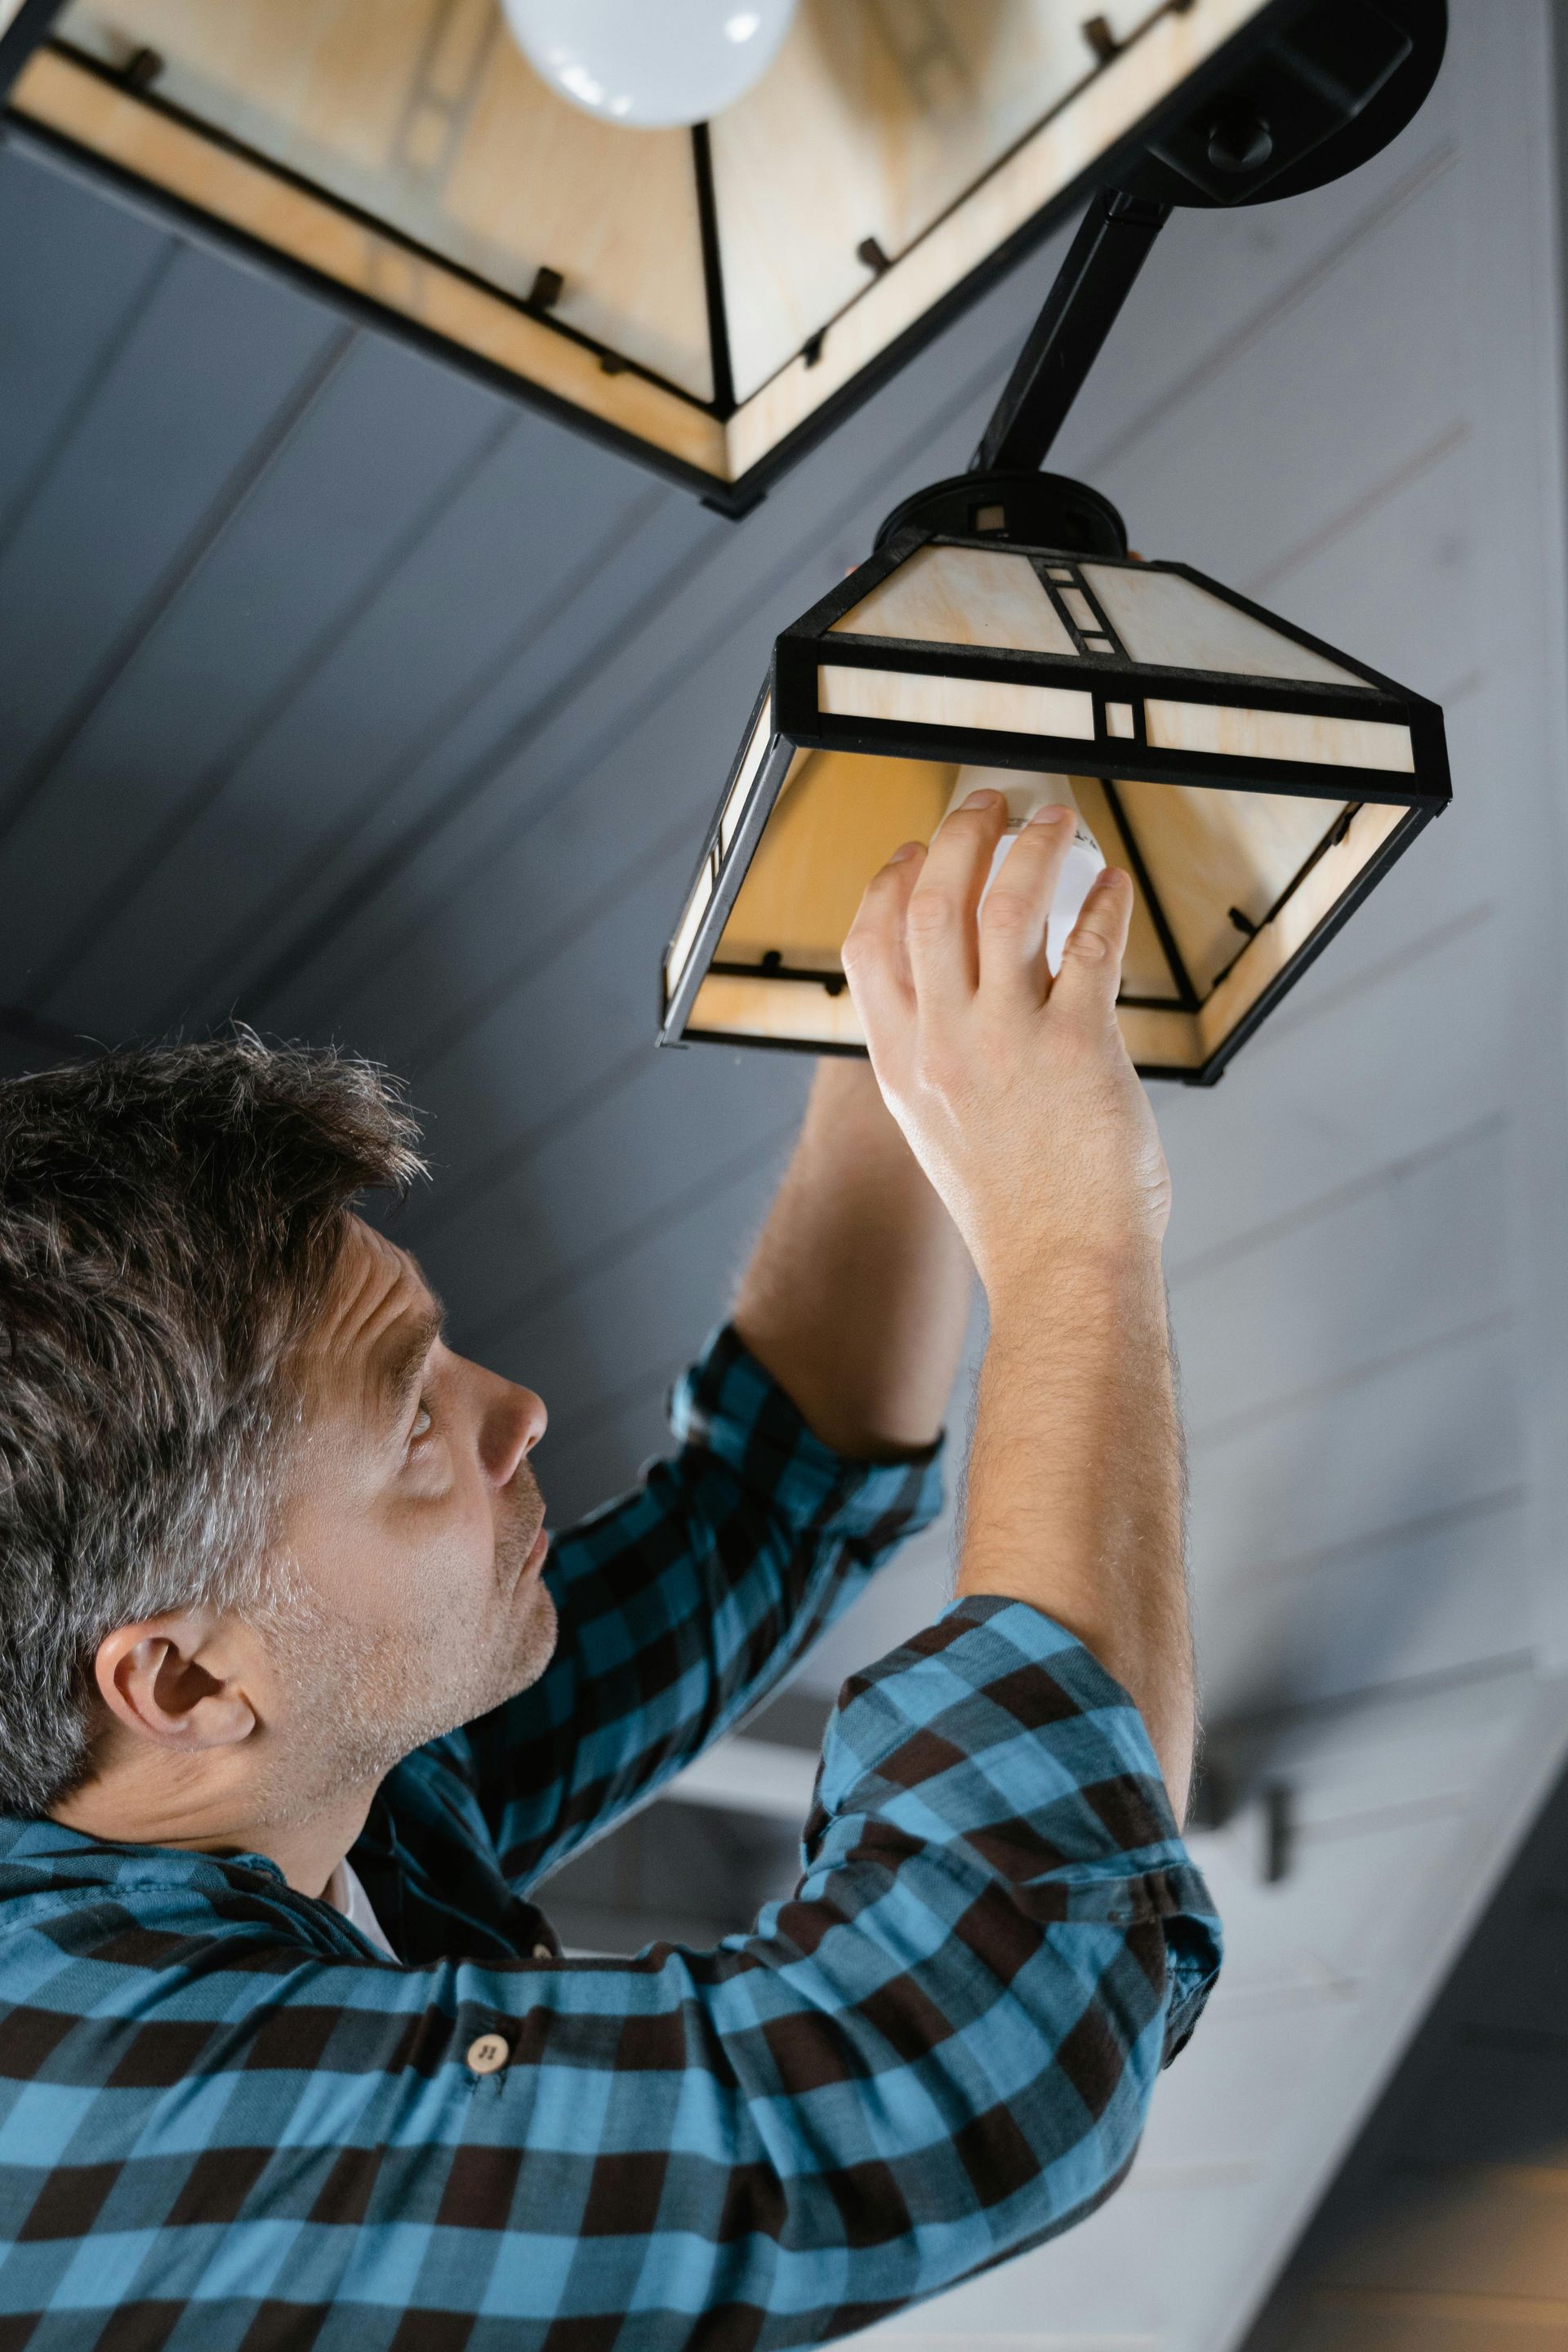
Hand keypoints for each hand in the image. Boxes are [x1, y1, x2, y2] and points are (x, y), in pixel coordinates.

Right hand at [841, 788, 1169, 1304]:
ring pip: (1006, 906)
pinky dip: (1104, 906)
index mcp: (901, 1064)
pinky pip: (1089, 949)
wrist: (1061, 1271)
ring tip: (1056, 821)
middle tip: (989, 805)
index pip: (869, 944)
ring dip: (1032, 848)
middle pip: (931, 904)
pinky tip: (1113, 888)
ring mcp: (1007, 1044)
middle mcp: (943, 1045)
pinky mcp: (1078, 1049)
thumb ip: (934, 1062)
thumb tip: (952, 1001)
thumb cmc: (1014, 1211)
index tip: (915, 851)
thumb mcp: (938, 1132)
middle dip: (959, 837)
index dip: (888, 881)